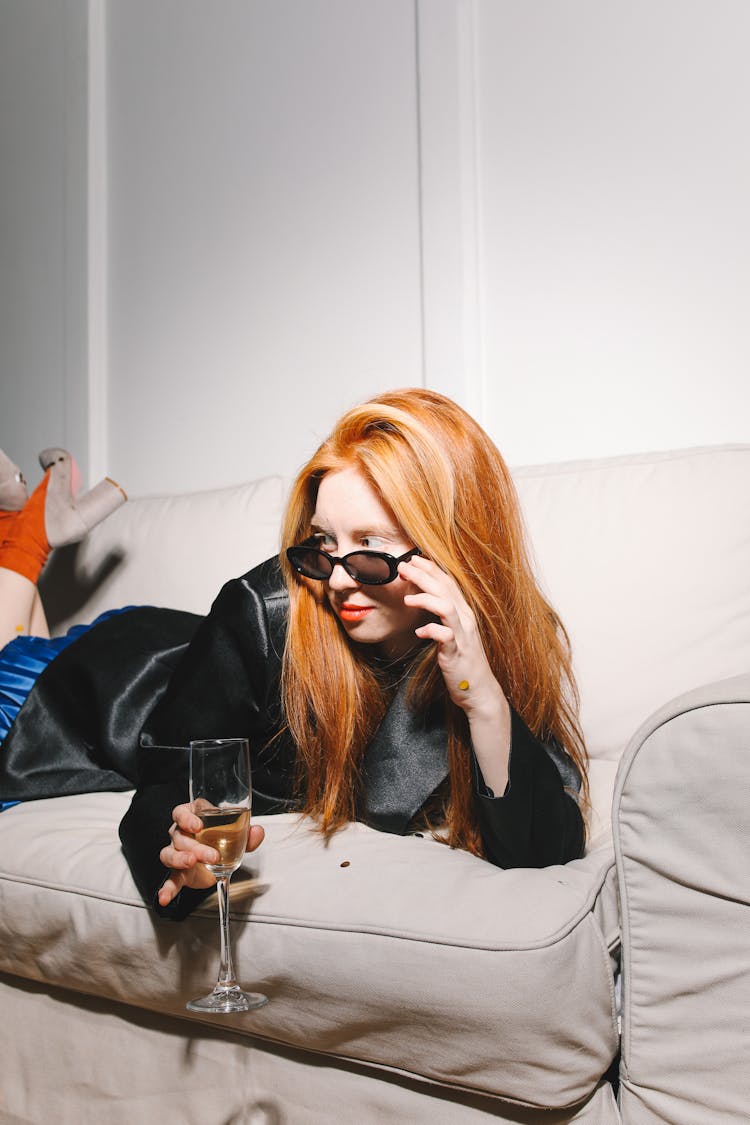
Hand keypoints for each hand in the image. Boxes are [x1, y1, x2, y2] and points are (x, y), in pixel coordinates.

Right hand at [157, 802, 264, 907]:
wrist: (218, 858)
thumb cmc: (221, 837)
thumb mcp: (237, 834)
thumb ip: (247, 833)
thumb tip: (257, 831)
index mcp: (193, 817)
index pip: (182, 812)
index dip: (187, 817)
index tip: (197, 825)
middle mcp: (181, 833)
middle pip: (180, 836)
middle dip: (196, 846)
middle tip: (213, 855)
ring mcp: (177, 853)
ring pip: (170, 854)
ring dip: (180, 859)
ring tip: (191, 863)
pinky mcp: (179, 873)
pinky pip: (170, 880)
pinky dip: (166, 889)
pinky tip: (164, 898)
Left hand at [399, 554, 503, 714]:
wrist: (479, 689)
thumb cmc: (462, 660)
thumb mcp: (452, 632)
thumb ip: (441, 615)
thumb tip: (420, 598)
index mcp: (464, 612)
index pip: (448, 582)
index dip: (431, 568)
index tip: (413, 559)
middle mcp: (465, 619)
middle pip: (445, 589)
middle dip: (423, 575)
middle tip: (403, 567)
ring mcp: (462, 635)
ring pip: (446, 607)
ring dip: (426, 599)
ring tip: (407, 599)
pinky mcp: (456, 653)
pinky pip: (444, 637)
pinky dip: (431, 631)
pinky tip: (419, 632)